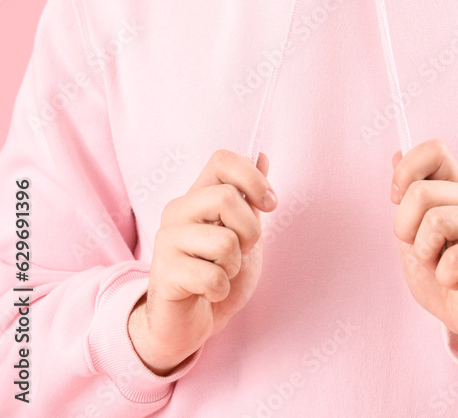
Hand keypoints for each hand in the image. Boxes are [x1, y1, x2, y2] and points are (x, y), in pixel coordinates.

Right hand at [128, 149, 276, 374]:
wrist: (188, 324)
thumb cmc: (216, 274)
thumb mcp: (242, 233)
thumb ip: (249, 198)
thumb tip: (262, 155)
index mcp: (197, 196)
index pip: (221, 160)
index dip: (252, 177)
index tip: (269, 204)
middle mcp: (178, 211)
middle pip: (227, 197)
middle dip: (250, 231)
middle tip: (241, 251)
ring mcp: (167, 241)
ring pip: (225, 241)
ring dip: (234, 266)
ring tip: (219, 273)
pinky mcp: (165, 274)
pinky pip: (213, 277)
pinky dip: (221, 290)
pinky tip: (208, 292)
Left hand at [390, 138, 457, 362]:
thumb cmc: (444, 278)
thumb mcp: (414, 237)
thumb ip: (407, 199)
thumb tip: (397, 153)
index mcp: (455, 190)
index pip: (435, 150)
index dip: (407, 170)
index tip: (397, 199)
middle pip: (421, 191)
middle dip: (405, 228)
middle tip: (423, 251)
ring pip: (436, 220)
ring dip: (426, 254)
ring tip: (440, 267)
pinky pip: (454, 256)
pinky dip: (445, 276)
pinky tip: (456, 280)